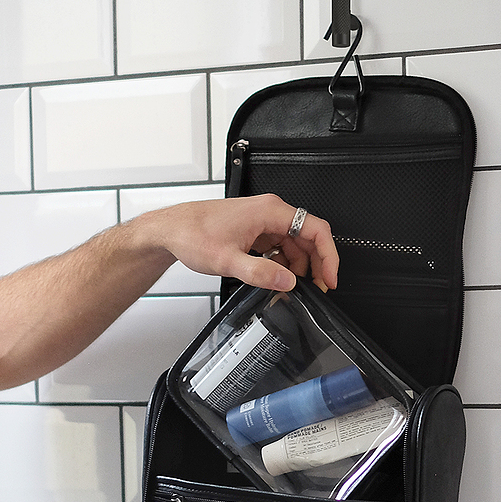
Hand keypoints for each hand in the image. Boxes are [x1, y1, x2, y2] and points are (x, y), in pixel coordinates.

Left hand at [137, 194, 338, 291]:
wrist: (170, 231)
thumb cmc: (192, 234)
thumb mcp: (228, 260)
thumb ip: (260, 273)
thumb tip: (287, 282)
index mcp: (270, 211)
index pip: (315, 229)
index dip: (328, 256)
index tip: (329, 278)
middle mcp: (270, 213)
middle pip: (308, 238)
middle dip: (315, 265)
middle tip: (316, 289)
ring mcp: (263, 222)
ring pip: (294, 244)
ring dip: (297, 267)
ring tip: (291, 287)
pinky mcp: (255, 231)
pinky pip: (279, 247)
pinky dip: (282, 264)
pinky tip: (275, 277)